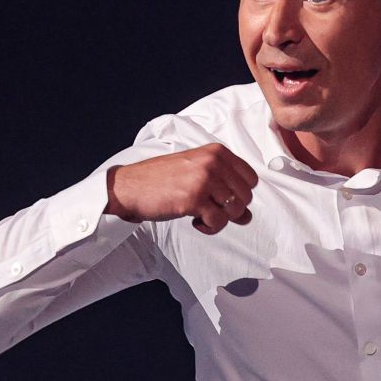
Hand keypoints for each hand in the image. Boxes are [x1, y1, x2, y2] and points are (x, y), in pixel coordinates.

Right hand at [106, 144, 258, 234]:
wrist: (130, 187)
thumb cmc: (162, 181)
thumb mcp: (196, 174)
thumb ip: (224, 189)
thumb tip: (247, 216)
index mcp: (216, 152)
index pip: (251, 178)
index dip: (240, 194)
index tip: (223, 199)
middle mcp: (213, 162)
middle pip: (245, 197)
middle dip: (231, 210)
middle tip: (211, 211)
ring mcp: (204, 180)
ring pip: (235, 210)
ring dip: (220, 220)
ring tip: (202, 216)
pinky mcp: (193, 199)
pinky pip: (218, 222)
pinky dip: (209, 228)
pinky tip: (195, 221)